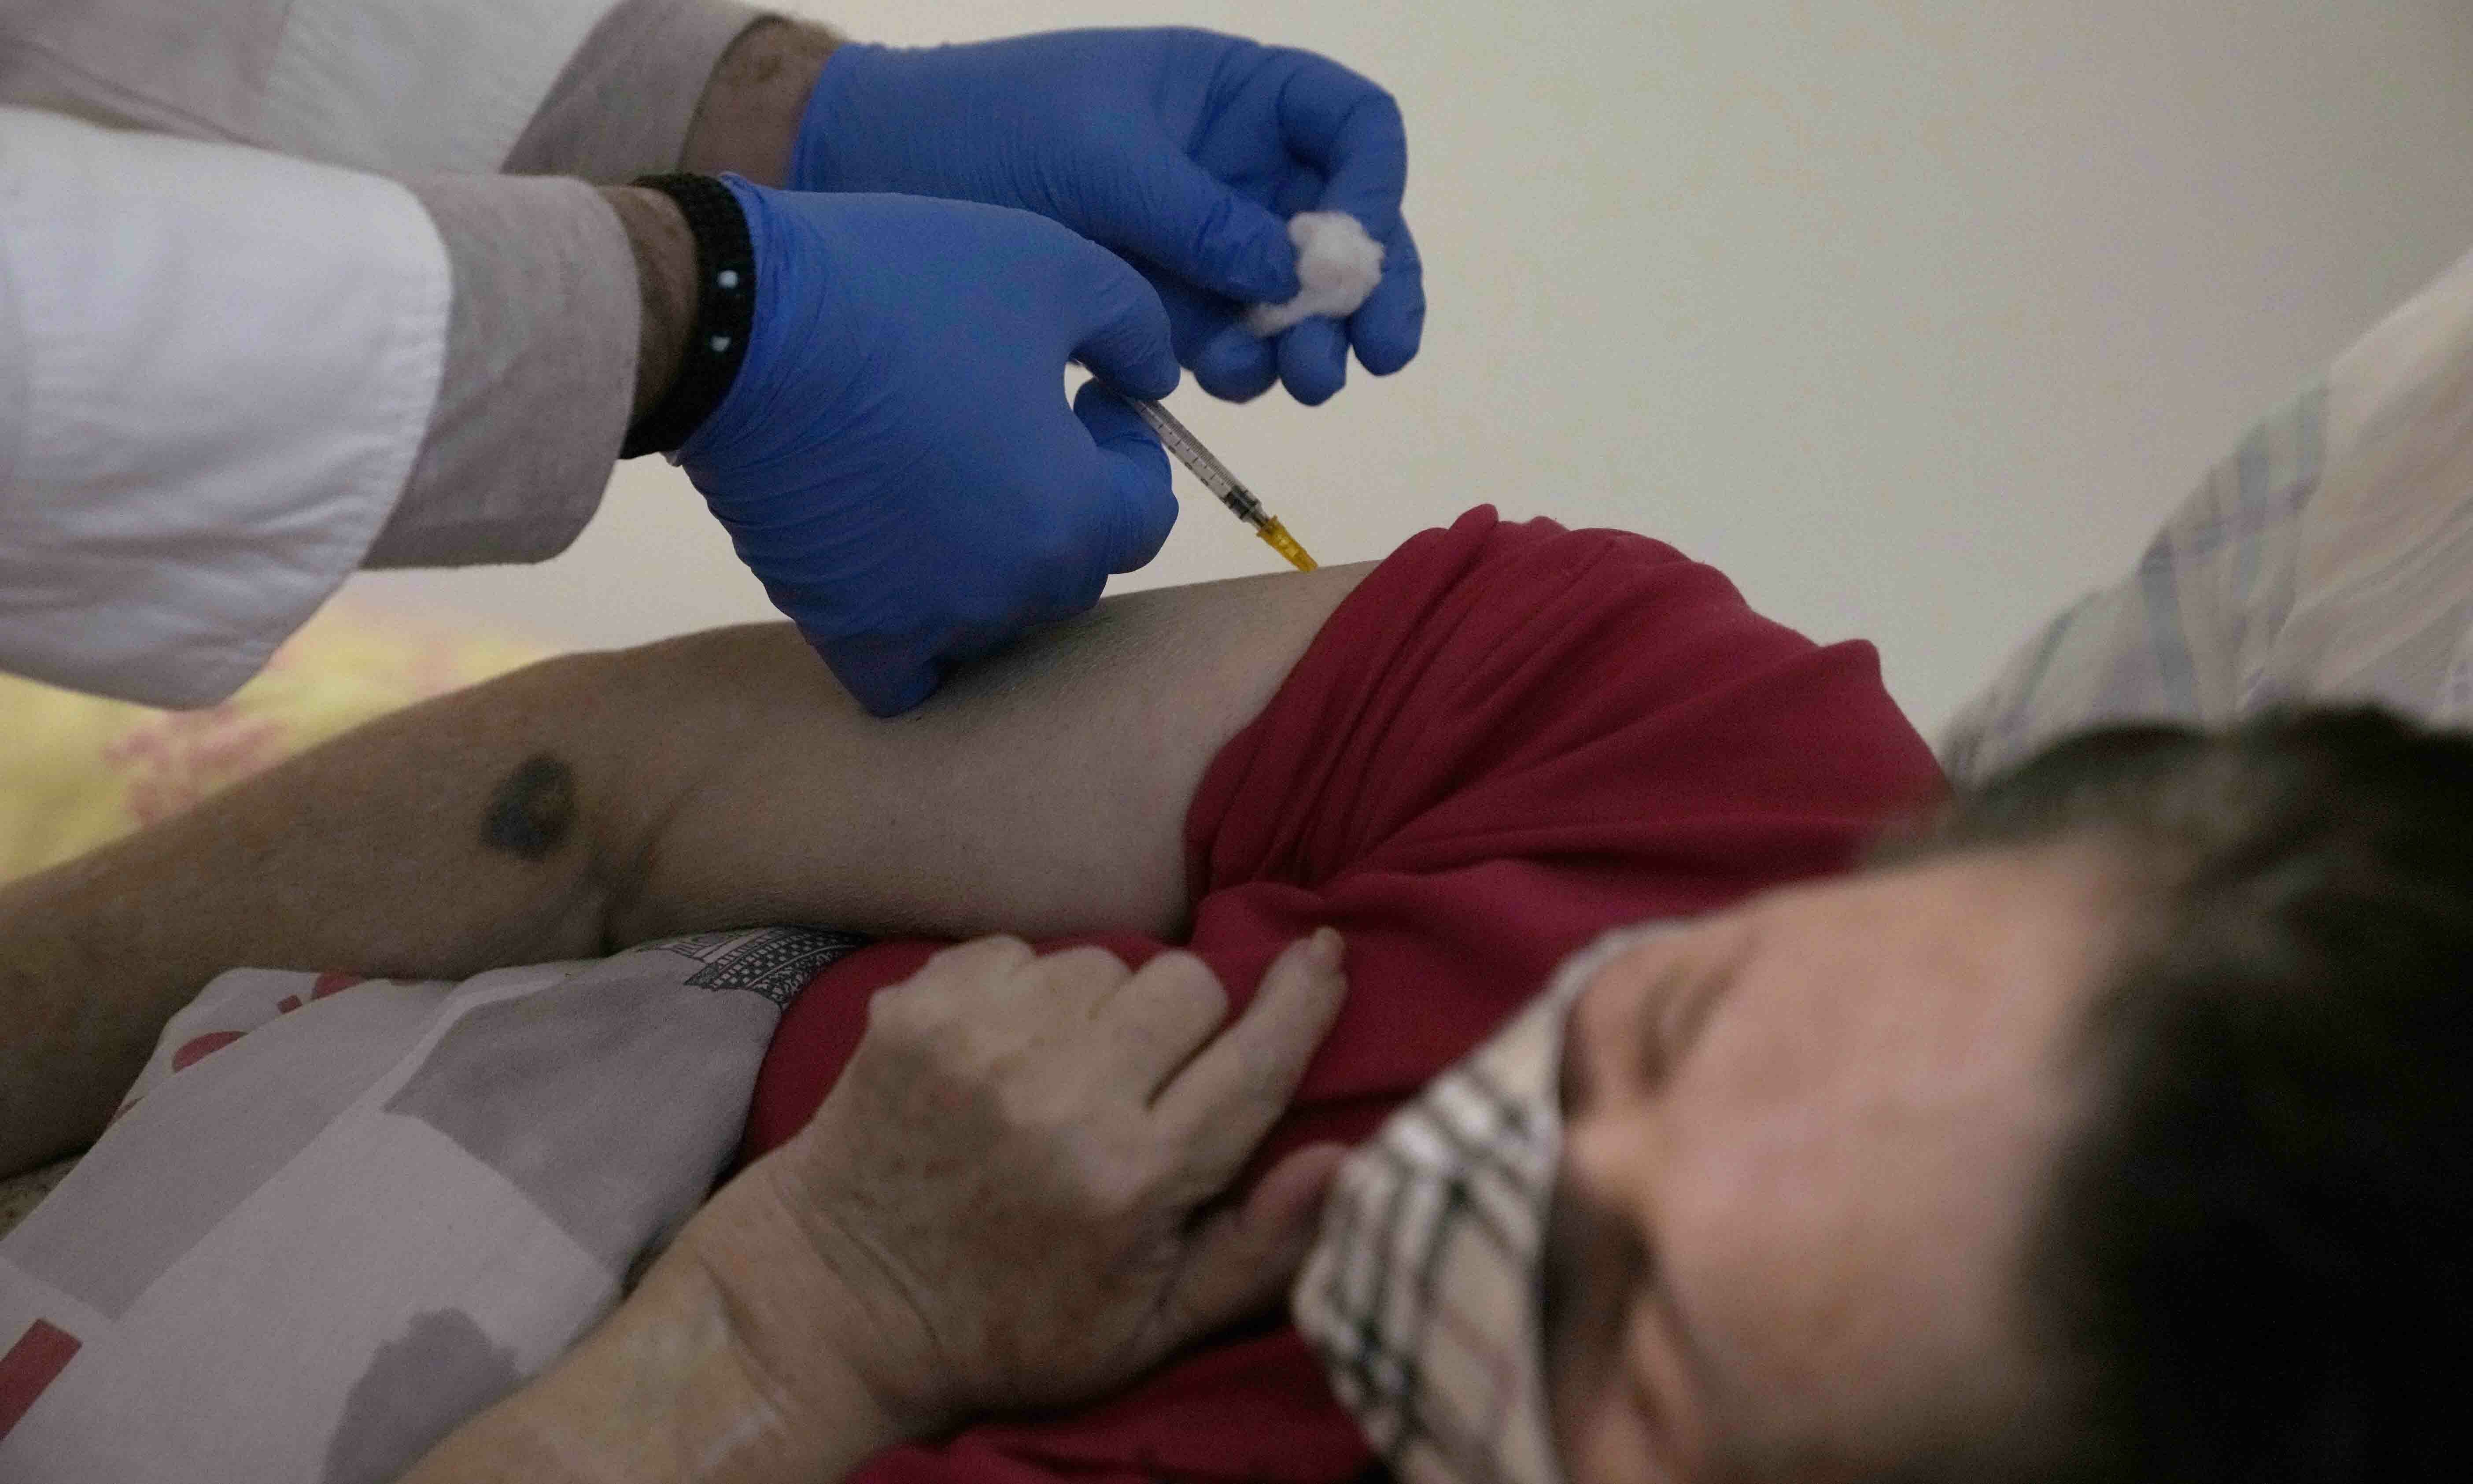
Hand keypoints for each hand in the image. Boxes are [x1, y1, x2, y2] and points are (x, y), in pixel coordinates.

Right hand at [680, 180, 1179, 715]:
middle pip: (1072, 571)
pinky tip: (904, 567)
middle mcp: (1006, 591)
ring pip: (997, 619)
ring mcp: (924, 623)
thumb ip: (1135, 328)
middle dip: (1065, 504)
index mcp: (1070, 516)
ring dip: (995, 563)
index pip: (1145, 515)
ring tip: (953, 481)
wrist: (735, 323)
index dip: (1126, 452)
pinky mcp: (847, 633)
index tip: (1083, 400)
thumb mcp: (1054, 266)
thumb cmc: (904, 284)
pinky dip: (922, 638)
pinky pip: (910, 675)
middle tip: (1016, 431)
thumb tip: (1156, 383)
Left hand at [730, 932, 1350, 1435]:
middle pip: (1187, 985)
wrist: (838, 1298)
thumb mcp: (1150, 1328)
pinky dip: (1022, 991)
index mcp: (1131, 1181)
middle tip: (1147, 1079)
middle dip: (1186, 1023)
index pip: (1253, 1060)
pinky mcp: (917, 1011)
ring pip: (1104, 960)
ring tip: (1063, 1072)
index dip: (1302, 1000)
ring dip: (1101, 1006)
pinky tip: (1000, 1055)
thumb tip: (1344, 1157)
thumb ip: (1258, 1250)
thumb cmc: (1014, 1323)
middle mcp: (1061, 1101)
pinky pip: (1019, 949)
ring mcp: (982, 1047)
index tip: (1326, 952)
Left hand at [793, 29, 1423, 405]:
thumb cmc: (987, 127)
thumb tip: (1290, 273)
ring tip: (1299, 379)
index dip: (1376, 184)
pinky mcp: (1167, 307)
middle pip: (1346, 227)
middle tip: (1374, 356)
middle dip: (1367, 292)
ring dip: (1311, 343)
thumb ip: (1198, 214)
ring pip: (1297, 301)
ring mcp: (1206, 244)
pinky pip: (1233, 343)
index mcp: (1234, 97)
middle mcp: (1237, 169)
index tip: (1354, 248)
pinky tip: (1224, 379)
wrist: (878, 174)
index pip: (1352, 128)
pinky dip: (1245, 367)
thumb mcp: (1099, 154)